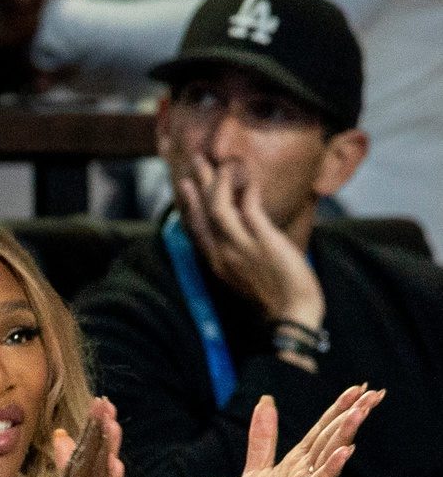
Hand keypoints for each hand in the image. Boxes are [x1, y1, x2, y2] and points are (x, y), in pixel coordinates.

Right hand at [41, 397, 121, 476]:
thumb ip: (67, 474)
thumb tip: (62, 439)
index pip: (77, 457)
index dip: (89, 430)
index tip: (100, 404)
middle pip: (83, 461)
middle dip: (94, 431)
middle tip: (103, 402)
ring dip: (101, 449)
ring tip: (109, 422)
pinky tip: (114, 463)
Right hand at [179, 156, 324, 328]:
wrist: (291, 316)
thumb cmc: (275, 299)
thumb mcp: (246, 278)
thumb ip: (240, 256)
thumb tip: (244, 236)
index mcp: (216, 263)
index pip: (195, 228)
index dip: (189, 204)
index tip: (185, 185)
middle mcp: (222, 253)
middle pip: (203, 211)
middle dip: (199, 183)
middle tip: (197, 159)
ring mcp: (241, 247)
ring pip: (219, 206)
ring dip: (220, 180)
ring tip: (225, 162)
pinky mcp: (263, 242)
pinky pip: (250, 209)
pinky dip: (249, 191)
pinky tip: (251, 179)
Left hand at [224, 386, 381, 476]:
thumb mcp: (255, 468)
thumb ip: (263, 437)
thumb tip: (266, 402)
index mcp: (295, 464)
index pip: (320, 431)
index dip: (337, 408)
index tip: (358, 388)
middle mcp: (305, 474)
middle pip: (330, 439)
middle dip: (351, 415)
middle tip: (374, 393)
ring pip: (328, 457)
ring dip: (344, 434)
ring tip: (360, 411)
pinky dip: (330, 468)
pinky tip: (344, 452)